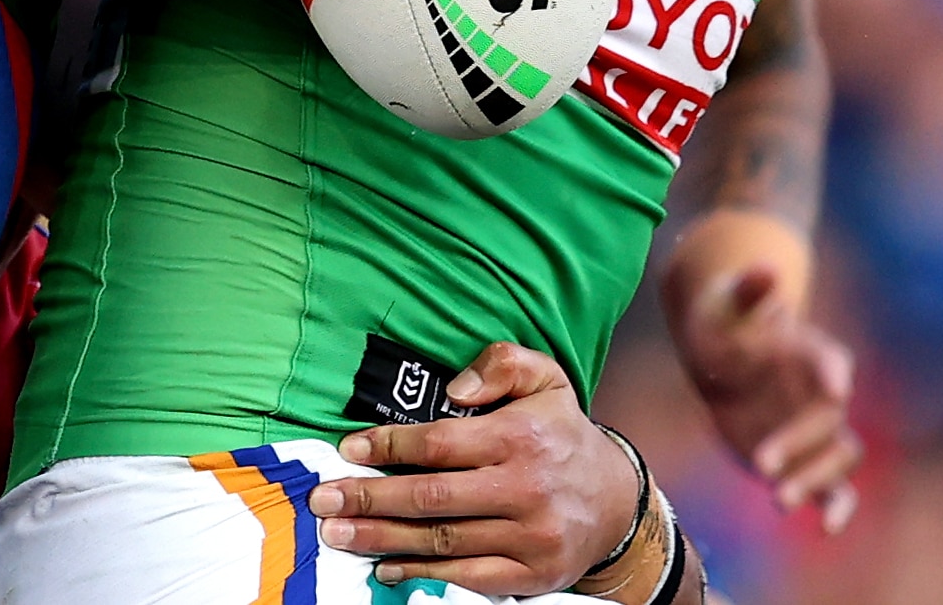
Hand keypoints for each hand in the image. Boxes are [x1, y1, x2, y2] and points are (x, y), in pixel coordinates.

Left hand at [308, 342, 638, 595]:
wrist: (617, 501)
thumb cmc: (563, 434)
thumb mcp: (545, 379)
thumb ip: (502, 364)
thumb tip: (454, 387)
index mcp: (520, 436)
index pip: (441, 443)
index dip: (390, 446)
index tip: (349, 449)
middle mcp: (523, 487)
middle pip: (432, 496)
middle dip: (370, 498)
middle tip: (325, 499)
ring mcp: (528, 535)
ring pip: (442, 540)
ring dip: (383, 539)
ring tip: (338, 534)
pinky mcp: (531, 573)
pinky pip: (467, 577)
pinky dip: (422, 573)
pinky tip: (386, 567)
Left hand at [661, 212, 860, 533]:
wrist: (720, 358)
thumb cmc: (725, 321)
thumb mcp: (725, 303)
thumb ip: (747, 290)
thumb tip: (766, 268)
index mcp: (808, 349)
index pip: (830, 359)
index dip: (834, 372)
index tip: (835, 387)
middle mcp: (821, 393)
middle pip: (829, 419)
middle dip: (799, 442)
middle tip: (760, 464)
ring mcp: (816, 428)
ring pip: (838, 457)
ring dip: (814, 479)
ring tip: (776, 498)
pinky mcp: (806, 459)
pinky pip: (834, 488)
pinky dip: (836, 508)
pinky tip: (826, 530)